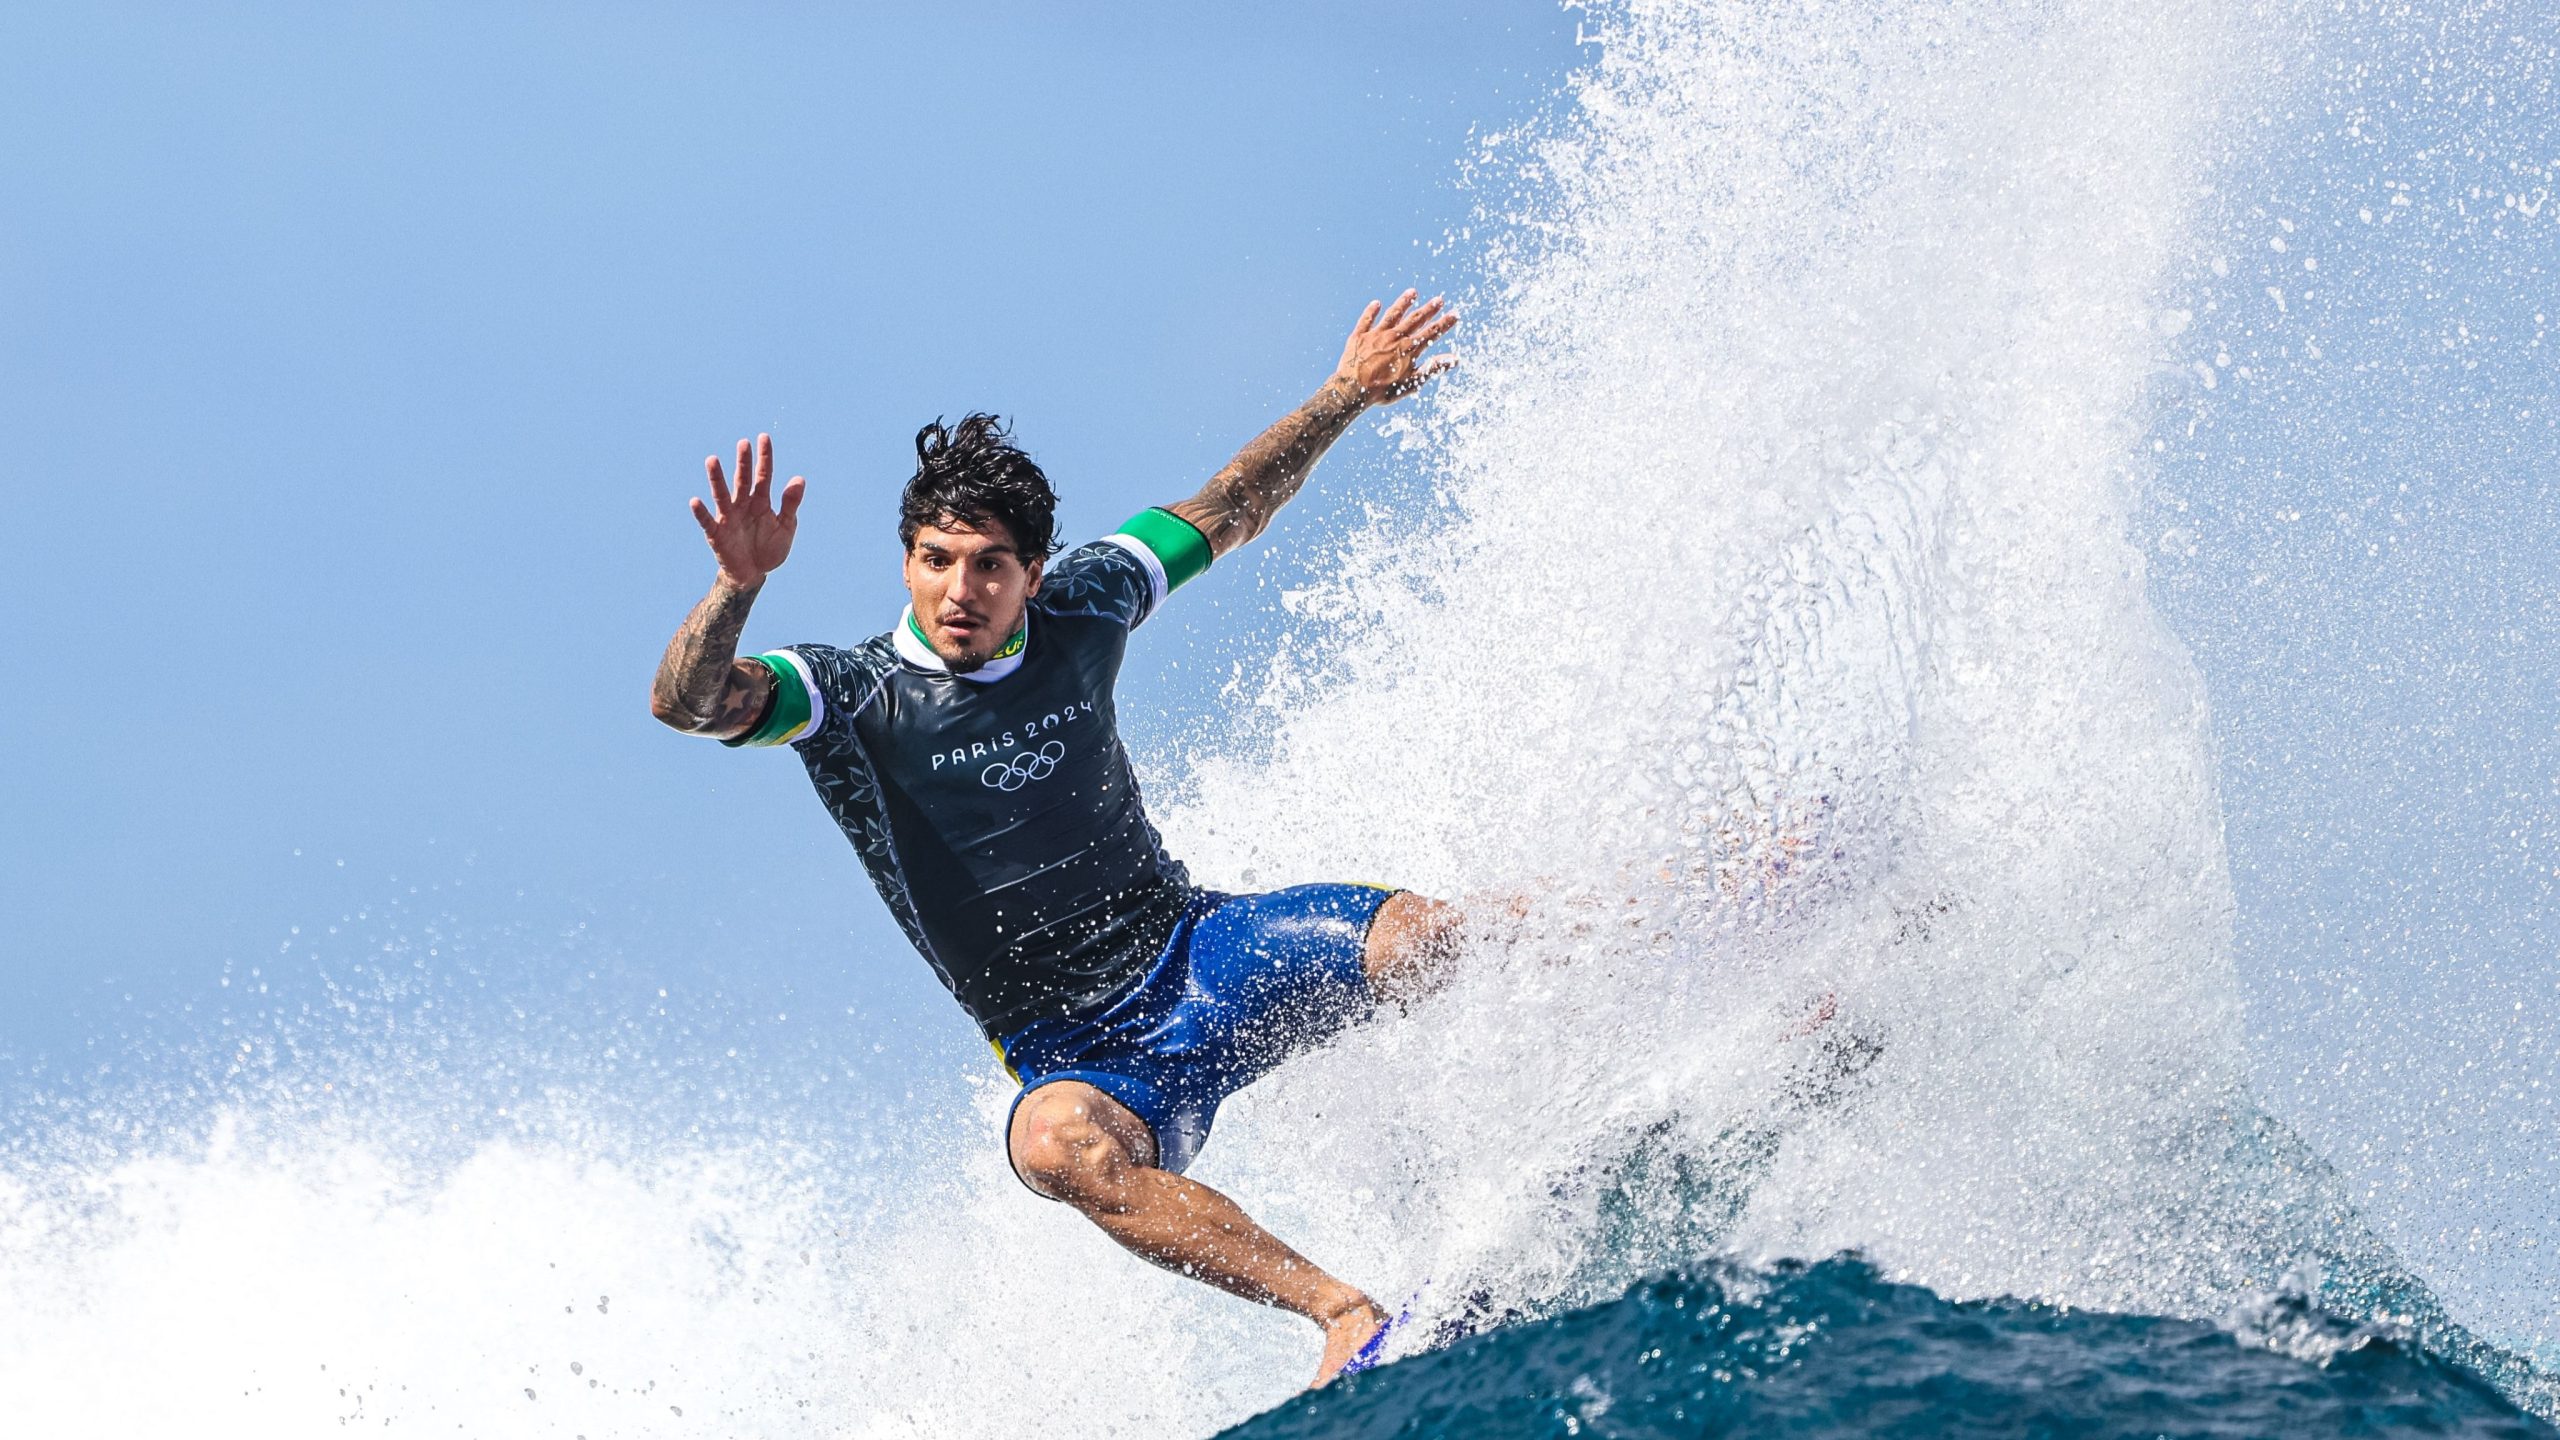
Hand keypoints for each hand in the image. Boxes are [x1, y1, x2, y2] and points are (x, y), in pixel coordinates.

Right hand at [689, 433, 804, 588]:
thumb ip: (790, 504)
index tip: (764, 437)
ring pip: (722, 494)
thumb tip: (799, 479)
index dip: (764, 457)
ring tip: (712, 460)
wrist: (753, 573)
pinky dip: (701, 512)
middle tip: (743, 443)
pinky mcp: (717, 533)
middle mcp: (743, 504)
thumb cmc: (769, 548)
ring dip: (717, 478)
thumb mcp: (786, 526)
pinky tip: (695, 501)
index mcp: (761, 501)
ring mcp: (729, 517)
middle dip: (743, 462)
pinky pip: (707, 521)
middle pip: (742, 480)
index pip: (763, 475)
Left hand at [1333, 289, 1458, 405]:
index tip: (1454, 314)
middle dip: (1429, 309)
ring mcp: (1376, 334)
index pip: (1431, 333)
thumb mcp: (1411, 383)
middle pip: (1415, 319)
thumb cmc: (1383, 390)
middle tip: (1439, 300)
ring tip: (1413, 292)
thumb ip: (1432, 368)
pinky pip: (1367, 319)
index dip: (1444, 323)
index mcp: (1409, 349)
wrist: (1352, 389)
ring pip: (1393, 314)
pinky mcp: (1359, 335)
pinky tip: (1376, 303)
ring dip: (1404, 302)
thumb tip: (1454, 360)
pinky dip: (1372, 311)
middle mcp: (1395, 337)